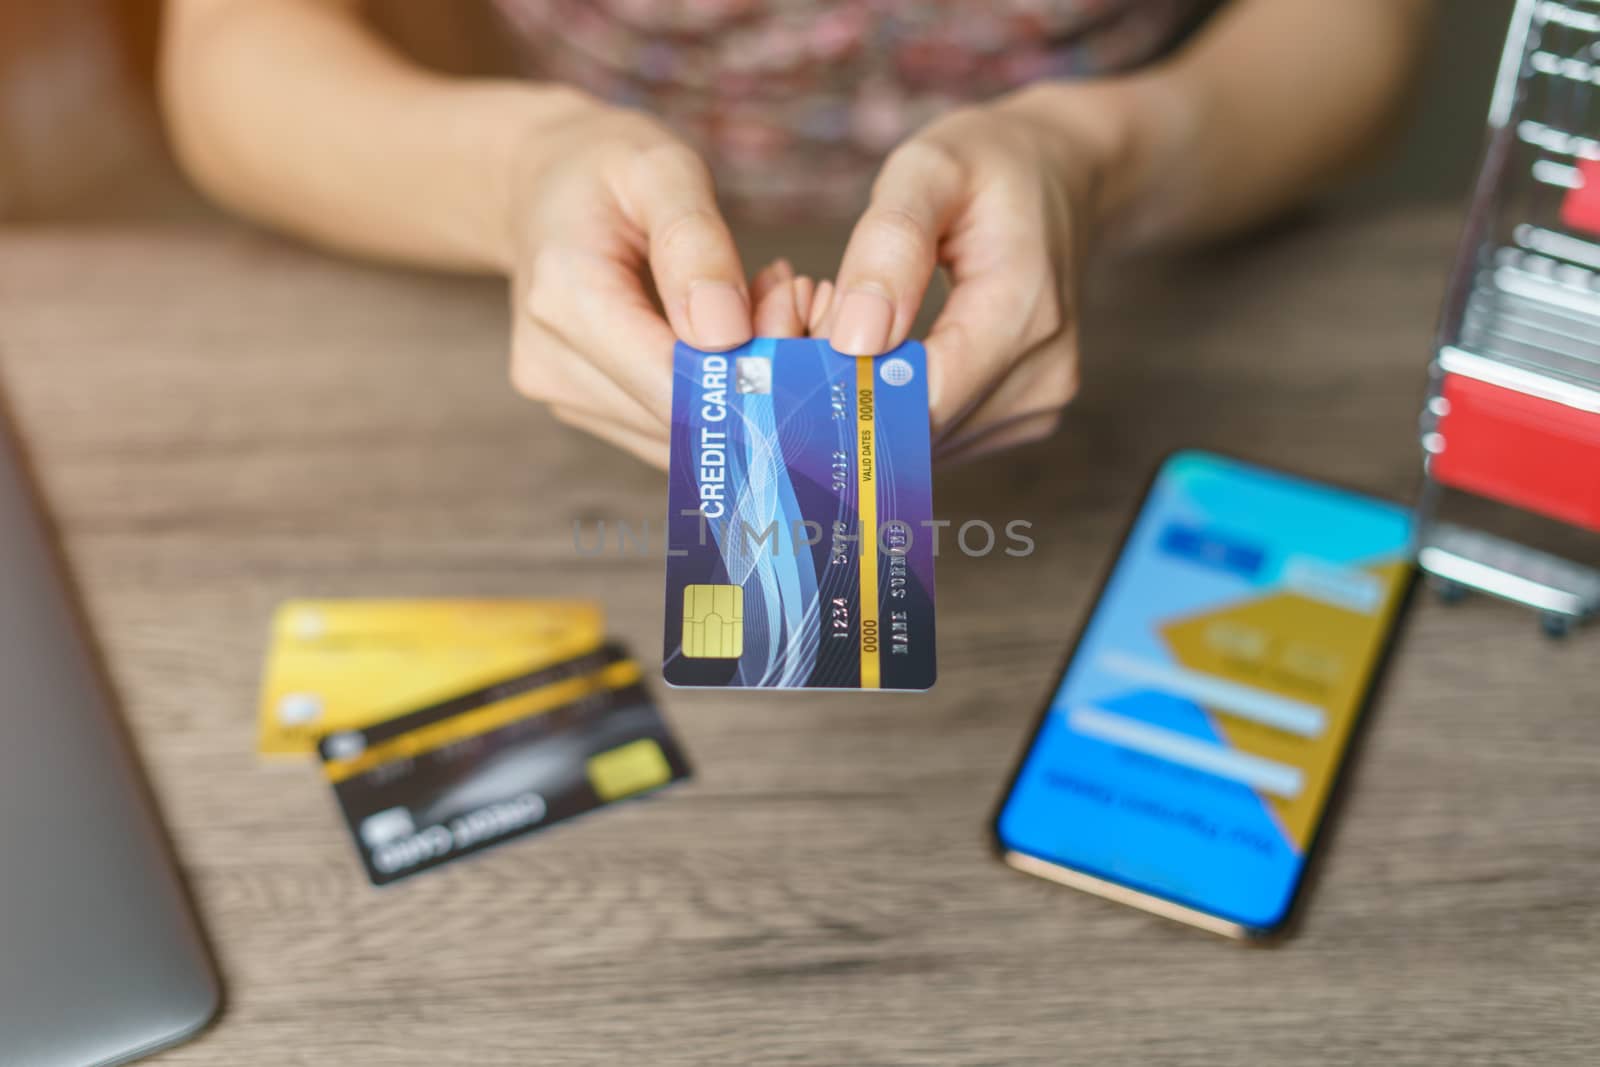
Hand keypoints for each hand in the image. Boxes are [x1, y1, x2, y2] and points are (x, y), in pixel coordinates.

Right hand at [505, 96, 814, 467]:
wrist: (539, 184)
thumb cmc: (605, 165)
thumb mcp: (659, 168)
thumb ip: (695, 244)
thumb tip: (725, 334)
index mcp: (564, 299)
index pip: (669, 381)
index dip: (750, 369)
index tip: (800, 311)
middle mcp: (552, 365)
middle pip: (680, 413)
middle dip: (756, 372)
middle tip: (794, 295)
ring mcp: (564, 396)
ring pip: (681, 433)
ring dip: (740, 385)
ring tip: (761, 302)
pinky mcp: (585, 409)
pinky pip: (666, 426)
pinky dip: (714, 393)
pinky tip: (734, 334)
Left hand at [822, 86, 1127, 464]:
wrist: (1062, 176)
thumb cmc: (989, 165)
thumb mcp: (931, 168)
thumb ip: (890, 244)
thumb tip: (855, 340)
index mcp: (1024, 315)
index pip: (920, 402)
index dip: (841, 387)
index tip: (789, 333)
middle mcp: (1038, 381)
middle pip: (910, 431)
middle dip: (838, 388)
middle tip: (800, 310)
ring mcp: (1030, 409)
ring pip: (913, 445)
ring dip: (857, 400)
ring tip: (833, 320)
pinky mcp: (1013, 421)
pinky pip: (931, 436)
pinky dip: (885, 405)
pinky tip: (868, 350)